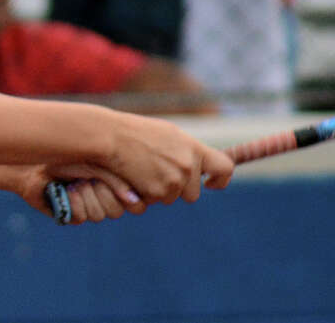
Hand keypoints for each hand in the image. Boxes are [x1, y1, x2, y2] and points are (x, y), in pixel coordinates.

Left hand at [0, 163, 144, 224]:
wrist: (35, 159)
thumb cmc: (68, 155)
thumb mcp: (97, 162)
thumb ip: (117, 180)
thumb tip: (134, 201)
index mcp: (114, 184)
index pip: (134, 203)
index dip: (124, 196)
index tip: (110, 181)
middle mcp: (102, 198)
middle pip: (116, 211)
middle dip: (101, 193)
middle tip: (88, 179)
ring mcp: (87, 207)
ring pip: (99, 215)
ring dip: (86, 197)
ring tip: (76, 183)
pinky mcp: (70, 214)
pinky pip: (81, 217)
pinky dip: (74, 203)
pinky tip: (67, 192)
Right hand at [103, 112, 234, 204]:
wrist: (110, 137)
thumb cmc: (135, 132)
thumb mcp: (168, 135)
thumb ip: (187, 151)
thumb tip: (200, 166)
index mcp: (193, 148)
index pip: (225, 167)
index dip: (221, 179)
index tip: (211, 183)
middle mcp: (187, 165)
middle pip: (193, 193)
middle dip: (179, 189)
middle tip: (158, 173)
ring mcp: (174, 180)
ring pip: (173, 198)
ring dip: (161, 191)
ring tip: (143, 170)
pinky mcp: (158, 192)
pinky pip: (155, 201)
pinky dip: (146, 193)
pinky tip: (135, 177)